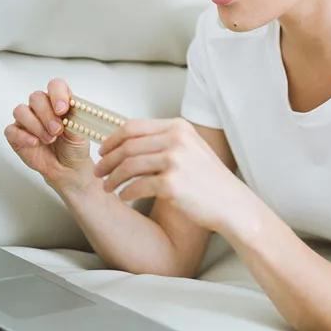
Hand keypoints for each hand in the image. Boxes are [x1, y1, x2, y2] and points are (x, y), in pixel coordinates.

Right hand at [4, 78, 97, 195]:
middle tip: (57, 130)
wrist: (68, 168)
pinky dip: (23, 136)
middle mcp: (42, 108)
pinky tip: (35, 143)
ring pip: (21, 111)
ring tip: (50, 139)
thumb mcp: (81, 132)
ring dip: (36, 125)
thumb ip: (75, 119)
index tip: (63, 109)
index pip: (55, 86)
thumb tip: (71, 112)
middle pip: (36, 97)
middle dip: (47, 114)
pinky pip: (12, 130)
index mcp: (59, 101)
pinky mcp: (16, 135)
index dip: (57, 94)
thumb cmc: (74, 146)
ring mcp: (27, 120)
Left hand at [93, 117, 245, 231]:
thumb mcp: (191, 148)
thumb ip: (165, 140)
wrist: (232, 204)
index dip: (112, 139)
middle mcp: (177, 140)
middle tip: (98, 171)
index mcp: (179, 127)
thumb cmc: (209, 180)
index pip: (134, 126)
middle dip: (107, 159)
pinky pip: (137, 186)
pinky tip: (123, 197)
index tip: (102, 150)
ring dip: (112, 177)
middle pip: (127, 145)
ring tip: (107, 187)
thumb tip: (129, 143)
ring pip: (129, 165)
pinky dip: (126, 192)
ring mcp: (175, 161)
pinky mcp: (172, 184)